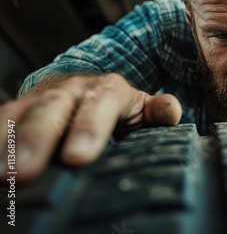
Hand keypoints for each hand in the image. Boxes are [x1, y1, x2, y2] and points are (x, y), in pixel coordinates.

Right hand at [0, 73, 181, 180]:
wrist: (86, 90)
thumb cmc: (117, 107)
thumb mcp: (140, 109)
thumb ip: (155, 112)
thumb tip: (171, 112)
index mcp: (107, 89)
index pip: (100, 104)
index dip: (88, 129)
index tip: (78, 158)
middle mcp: (71, 90)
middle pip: (52, 109)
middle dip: (36, 139)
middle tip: (22, 173)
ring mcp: (41, 99)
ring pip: (19, 114)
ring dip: (5, 143)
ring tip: (0, 175)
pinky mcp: (18, 111)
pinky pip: (1, 123)